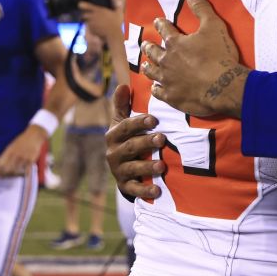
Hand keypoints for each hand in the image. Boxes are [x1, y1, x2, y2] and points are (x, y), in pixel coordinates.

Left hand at [0, 125, 46, 177]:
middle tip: (2, 177)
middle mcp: (15, 155)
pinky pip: (26, 170)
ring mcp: (23, 158)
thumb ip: (5, 155)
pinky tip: (22, 176)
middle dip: (4, 175)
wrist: (34, 135)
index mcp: (9, 151)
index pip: (0, 163)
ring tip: (11, 176)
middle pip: (7, 169)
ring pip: (15, 171)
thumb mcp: (11, 146)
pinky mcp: (31, 160)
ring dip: (12, 175)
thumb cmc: (22, 140)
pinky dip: (23, 174)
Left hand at [79, 0, 122, 44]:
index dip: (83, 5)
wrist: (113, 34)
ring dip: (88, 21)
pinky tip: (96, 28)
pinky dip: (91, 27)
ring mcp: (91, 23)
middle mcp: (93, 16)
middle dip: (86, 15)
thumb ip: (118, 6)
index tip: (80, 4)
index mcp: (99, 10)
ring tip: (94, 23)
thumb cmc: (116, 23)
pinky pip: (89, 28)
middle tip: (91, 16)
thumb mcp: (119, 13)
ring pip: (86, 21)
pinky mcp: (91, 29)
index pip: (87, 6)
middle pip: (84, 15)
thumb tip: (119, 2)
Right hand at [105, 85, 165, 200]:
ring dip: (147, 166)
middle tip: (162, 139)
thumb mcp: (121, 123)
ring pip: (133, 168)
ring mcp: (119, 170)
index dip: (138, 123)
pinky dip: (145, 190)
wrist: (121, 168)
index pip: (125, 127)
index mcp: (113, 135)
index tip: (154, 119)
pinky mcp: (125, 186)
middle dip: (146, 143)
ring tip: (162, 165)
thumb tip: (123, 85)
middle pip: (130, 147)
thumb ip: (122, 106)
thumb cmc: (126, 139)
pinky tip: (157, 189)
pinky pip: (134, 189)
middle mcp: (113, 153)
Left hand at [142, 0, 248, 117]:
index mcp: (175, 43)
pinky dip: (155, 89)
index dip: (161, 24)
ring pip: (152, 72)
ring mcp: (168, 80)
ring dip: (148, 67)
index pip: (164, 30)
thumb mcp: (214, 26)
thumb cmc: (219, 55)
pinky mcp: (172, 97)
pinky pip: (158, 92)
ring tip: (145, 65)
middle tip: (144, 44)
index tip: (157, 21)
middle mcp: (167, 61)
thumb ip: (201, 8)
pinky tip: (154, 88)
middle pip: (153, 52)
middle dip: (149, 47)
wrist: (224, 86)